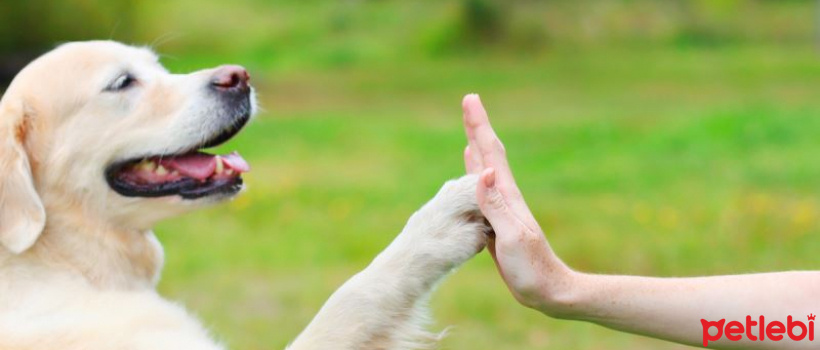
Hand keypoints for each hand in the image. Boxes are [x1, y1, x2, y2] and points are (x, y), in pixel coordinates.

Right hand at [461, 94, 575, 314]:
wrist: (549, 291)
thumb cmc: (532, 268)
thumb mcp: (512, 237)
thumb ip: (496, 206)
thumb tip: (484, 171)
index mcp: (508, 196)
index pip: (491, 154)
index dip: (479, 126)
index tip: (470, 100)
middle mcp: (506, 197)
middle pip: (489, 154)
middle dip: (478, 128)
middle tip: (469, 102)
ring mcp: (502, 209)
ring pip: (486, 170)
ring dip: (477, 148)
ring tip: (471, 132)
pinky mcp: (497, 222)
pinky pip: (483, 191)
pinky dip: (476, 175)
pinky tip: (474, 172)